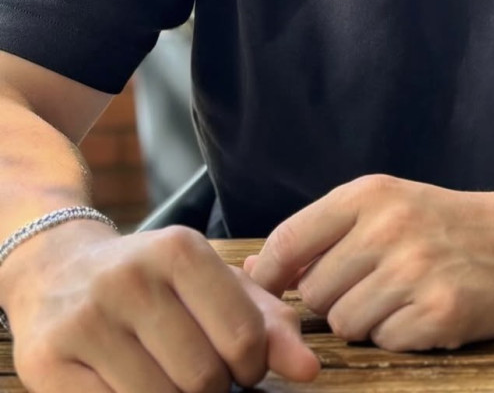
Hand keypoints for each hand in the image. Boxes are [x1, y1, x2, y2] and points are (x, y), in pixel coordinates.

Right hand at [3, 222, 319, 391]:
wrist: (56, 274)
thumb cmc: (153, 284)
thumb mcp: (214, 285)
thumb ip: (269, 323)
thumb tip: (308, 371)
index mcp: (179, 250)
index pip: (243, 337)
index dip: (250, 369)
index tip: (240, 369)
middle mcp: (131, 278)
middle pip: (202, 377)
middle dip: (212, 390)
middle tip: (200, 377)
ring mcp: (86, 320)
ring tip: (167, 379)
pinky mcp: (49, 361)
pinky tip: (129, 386)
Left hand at [244, 174, 493, 350]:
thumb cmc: (445, 222)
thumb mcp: (386, 205)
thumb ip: (324, 232)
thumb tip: (256, 269)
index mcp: (370, 193)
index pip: (289, 240)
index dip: (271, 275)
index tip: (272, 291)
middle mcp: (390, 226)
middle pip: (315, 292)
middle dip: (333, 300)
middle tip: (369, 287)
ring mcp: (415, 269)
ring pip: (345, 323)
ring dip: (366, 321)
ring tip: (399, 299)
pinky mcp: (440, 310)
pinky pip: (385, 342)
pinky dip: (399, 335)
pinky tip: (423, 313)